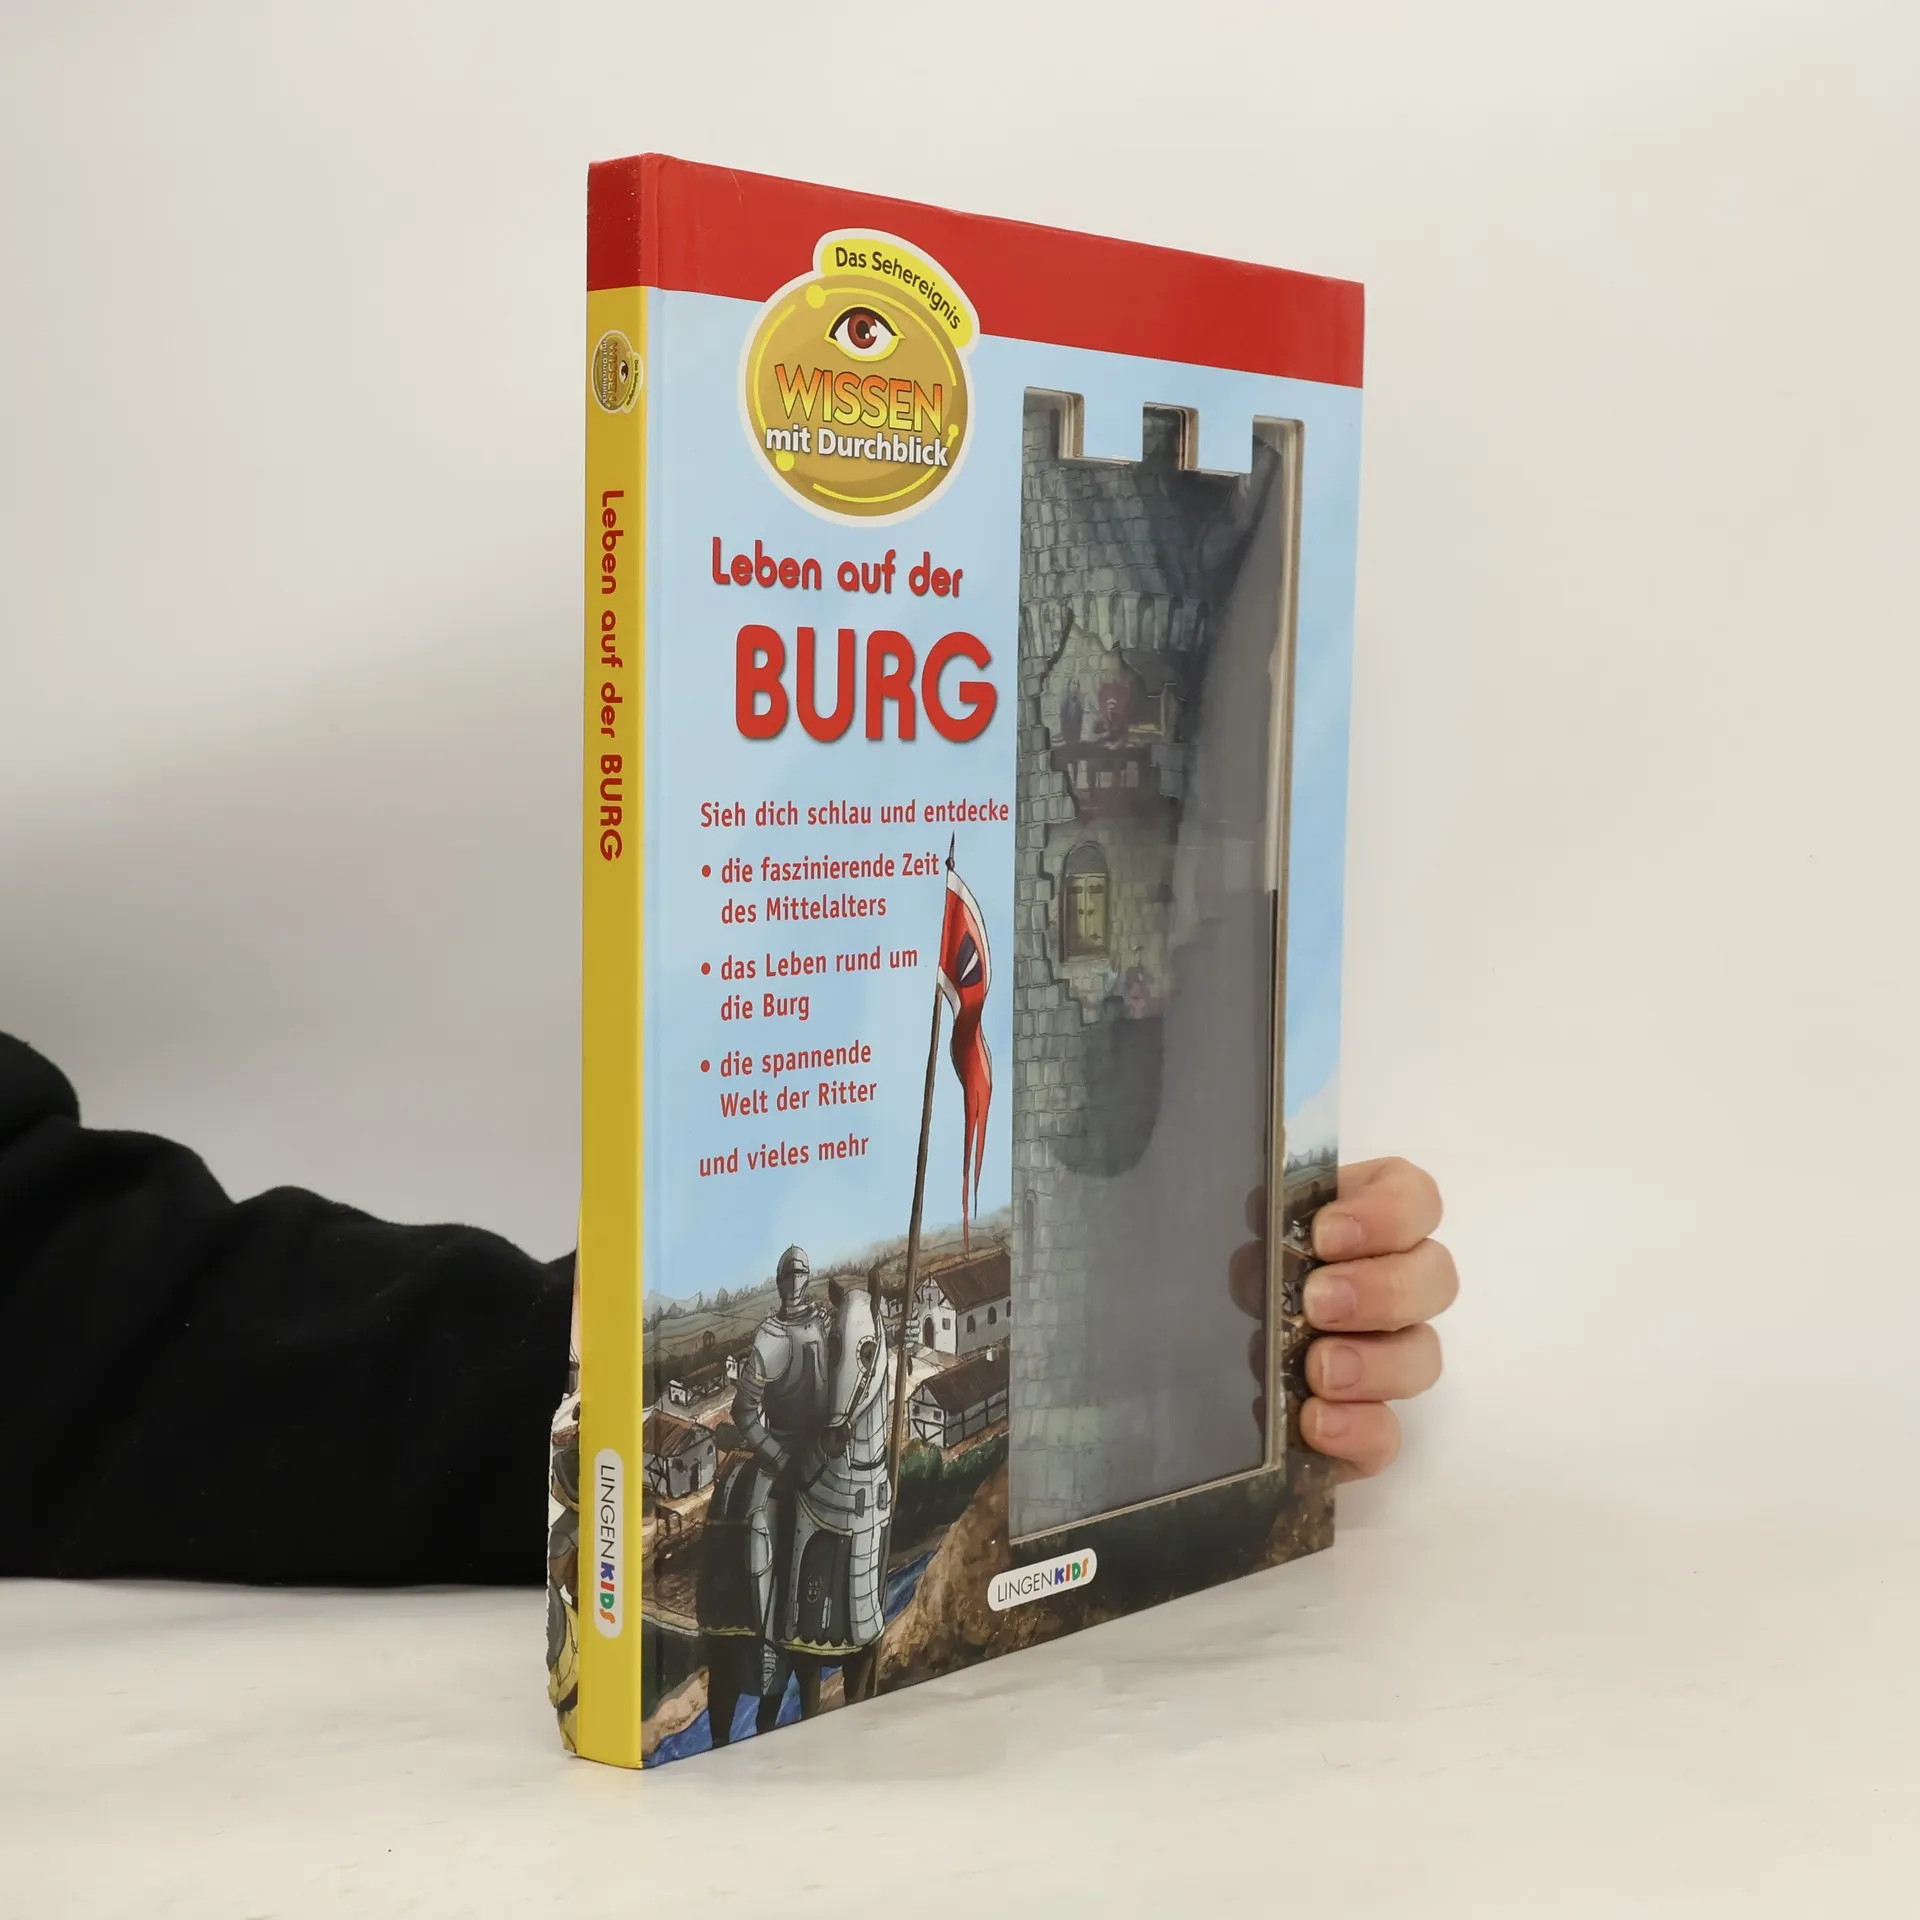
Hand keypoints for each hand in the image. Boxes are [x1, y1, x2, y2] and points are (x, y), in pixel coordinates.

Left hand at [1230, 1158, 1455, 1480]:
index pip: (1414, 1199)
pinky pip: (1389, 1433)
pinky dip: (1358, 1428)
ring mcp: (1389, 1356)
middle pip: (1434, 1277)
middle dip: (1381, 1289)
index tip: (1326, 1234)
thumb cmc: (1237, 1279)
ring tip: (1318, 1370)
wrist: (1201, 1367)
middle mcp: (1393, 1285)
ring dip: (1375, 1362)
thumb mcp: (1242, 1241)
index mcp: (1366, 1224)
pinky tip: (1317, 1421)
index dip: (1386, 1214)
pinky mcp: (1369, 1423)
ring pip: (1423, 1356)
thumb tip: (1260, 1227)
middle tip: (1319, 1303)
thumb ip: (1259, 1227)